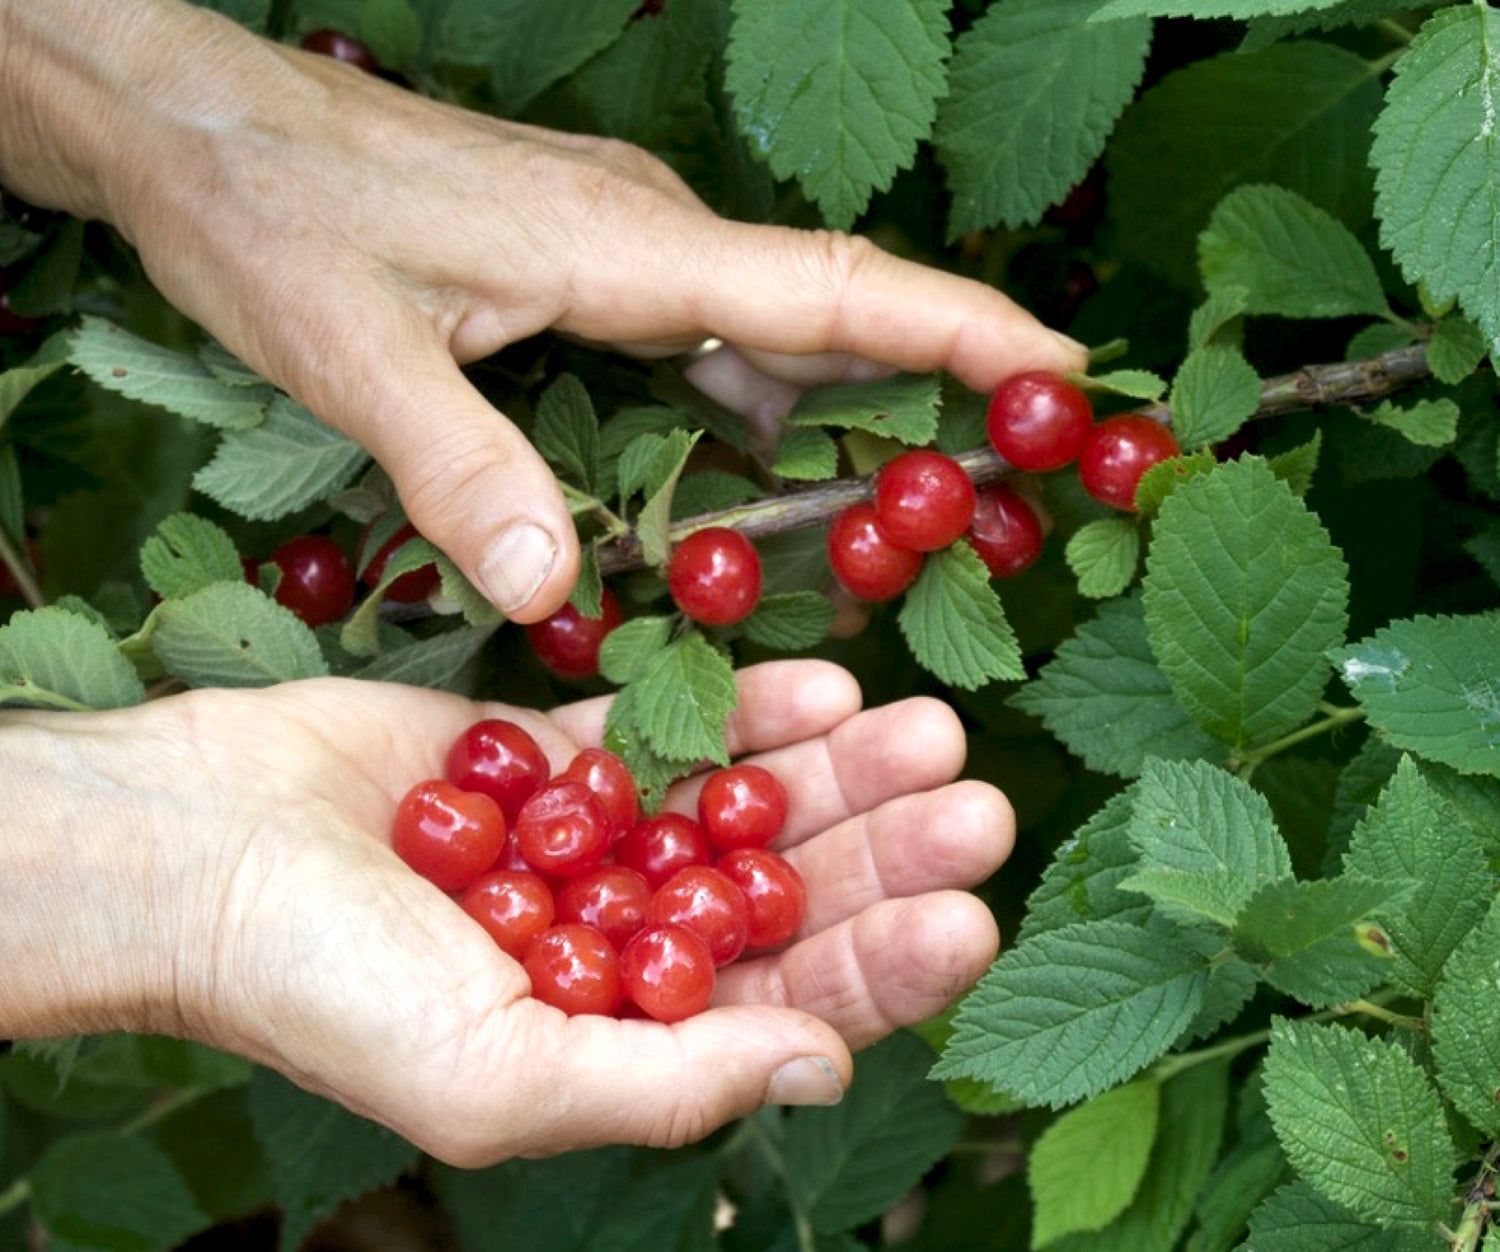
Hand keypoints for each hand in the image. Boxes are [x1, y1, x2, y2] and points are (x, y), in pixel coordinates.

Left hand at [0, 0, 1086, 620]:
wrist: (201, 125)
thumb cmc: (273, 213)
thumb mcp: (349, 348)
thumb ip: (458, 466)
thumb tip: (556, 591)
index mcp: (627, 247)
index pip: (833, 289)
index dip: (959, 333)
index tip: (1063, 378)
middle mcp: (651, 243)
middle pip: (828, 326)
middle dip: (926, 405)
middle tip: (994, 511)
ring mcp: (623, 255)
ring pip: (765, 348)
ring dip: (830, 430)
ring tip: (884, 534)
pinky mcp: (587, 275)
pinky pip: (702, 353)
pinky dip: (746, 423)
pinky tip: (739, 498)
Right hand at [0, 661, 1011, 1164]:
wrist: (199, 850)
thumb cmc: (331, 992)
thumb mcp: (496, 1080)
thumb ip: (663, 1083)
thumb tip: (827, 1071)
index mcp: (623, 1032)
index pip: (786, 1007)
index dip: (882, 966)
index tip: (968, 916)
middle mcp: (622, 936)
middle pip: (785, 895)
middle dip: (882, 852)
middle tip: (973, 801)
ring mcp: (591, 836)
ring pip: (742, 805)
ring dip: (834, 772)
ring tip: (925, 728)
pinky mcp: (550, 750)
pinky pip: (664, 730)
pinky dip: (738, 711)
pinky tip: (816, 689)